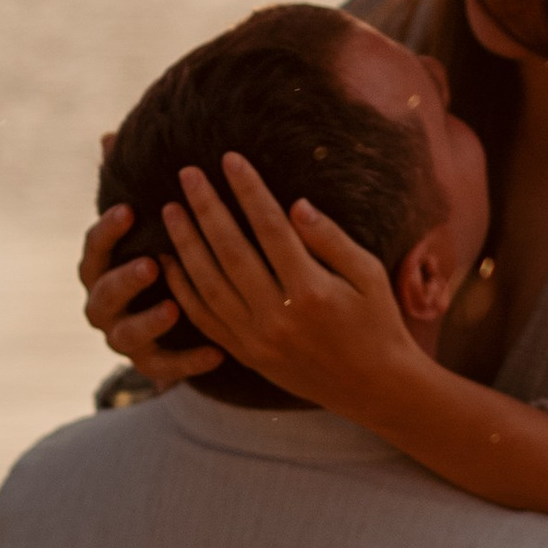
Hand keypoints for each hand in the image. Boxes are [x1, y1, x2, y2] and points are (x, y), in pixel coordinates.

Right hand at [78, 199, 218, 387]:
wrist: (174, 317)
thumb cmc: (160, 253)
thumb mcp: (148, 223)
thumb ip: (129, 185)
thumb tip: (109, 136)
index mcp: (101, 269)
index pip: (94, 249)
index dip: (107, 231)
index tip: (129, 210)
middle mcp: (104, 304)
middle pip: (104, 294)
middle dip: (125, 280)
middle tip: (151, 264)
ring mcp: (123, 337)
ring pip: (125, 335)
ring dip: (148, 321)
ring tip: (173, 308)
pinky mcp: (149, 364)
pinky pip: (164, 367)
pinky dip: (188, 361)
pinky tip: (216, 353)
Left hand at [157, 155, 421, 416]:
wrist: (374, 387)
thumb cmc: (378, 322)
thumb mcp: (368, 275)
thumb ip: (331, 239)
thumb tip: (295, 204)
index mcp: (312, 292)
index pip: (271, 228)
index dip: (248, 190)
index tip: (231, 159)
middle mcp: (278, 316)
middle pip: (231, 251)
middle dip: (206, 208)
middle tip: (187, 173)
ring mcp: (257, 339)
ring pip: (209, 284)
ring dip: (186, 244)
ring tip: (171, 209)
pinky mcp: (246, 354)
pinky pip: (205, 318)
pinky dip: (184, 288)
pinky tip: (170, 260)